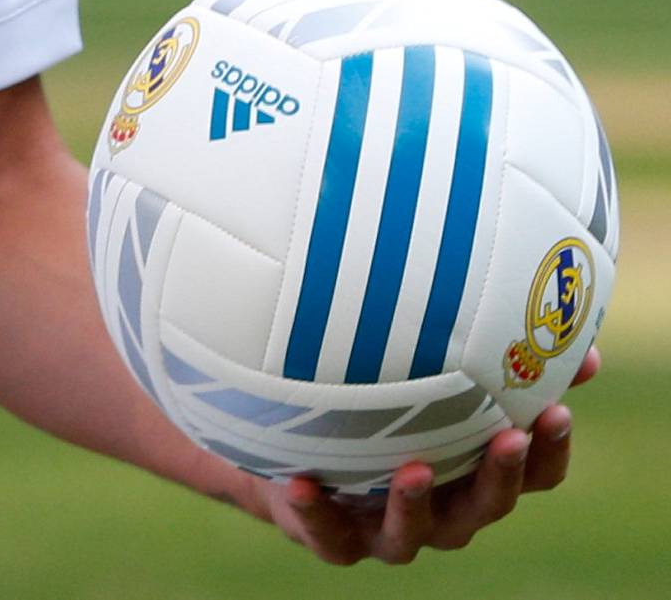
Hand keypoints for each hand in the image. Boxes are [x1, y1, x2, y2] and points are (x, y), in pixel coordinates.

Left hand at [246, 349, 597, 565]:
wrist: (304, 462)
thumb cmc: (386, 415)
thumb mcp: (432, 383)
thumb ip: (489, 356)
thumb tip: (566, 330)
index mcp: (475, 474)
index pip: (533, 474)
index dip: (550, 449)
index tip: (558, 409)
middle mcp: (444, 510)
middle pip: (486, 505)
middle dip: (501, 476)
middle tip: (510, 438)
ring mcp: (392, 530)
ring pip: (414, 531)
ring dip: (415, 503)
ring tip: (415, 469)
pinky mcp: (338, 538)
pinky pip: (330, 535)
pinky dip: (319, 514)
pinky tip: (303, 484)